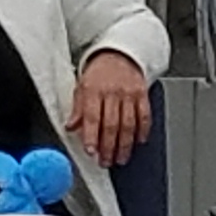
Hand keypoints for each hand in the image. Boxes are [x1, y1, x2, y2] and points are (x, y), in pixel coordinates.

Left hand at [67, 49, 151, 166]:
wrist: (119, 54)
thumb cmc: (99, 73)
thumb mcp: (81, 87)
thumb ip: (77, 109)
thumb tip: (70, 127)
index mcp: (93, 90)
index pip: (92, 117)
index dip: (92, 136)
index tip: (91, 151)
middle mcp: (112, 92)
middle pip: (112, 124)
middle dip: (109, 147)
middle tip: (106, 161)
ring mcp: (129, 93)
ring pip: (128, 124)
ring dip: (125, 144)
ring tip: (121, 158)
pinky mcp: (143, 94)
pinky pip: (144, 115)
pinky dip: (143, 130)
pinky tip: (138, 141)